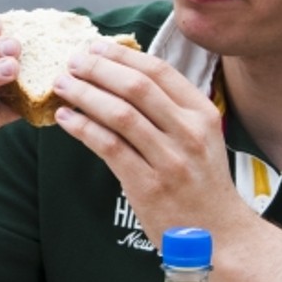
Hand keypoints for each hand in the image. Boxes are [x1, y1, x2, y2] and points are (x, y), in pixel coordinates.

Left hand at [50, 40, 239, 246]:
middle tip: (72, 61)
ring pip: (119, 114)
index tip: (96, 47)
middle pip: (136, 86)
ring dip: (84, 95)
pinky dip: (83, 128)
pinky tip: (65, 119)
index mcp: (202, 114)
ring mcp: (170, 160)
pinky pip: (109, 147)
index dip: (123, 55)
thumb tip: (123, 75)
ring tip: (62, 85)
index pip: (159, 71)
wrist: (219, 235)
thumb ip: (170, 109)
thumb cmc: (202, 183)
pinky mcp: (148, 186)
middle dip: (98, 69)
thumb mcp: (201, 137)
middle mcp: (189, 133)